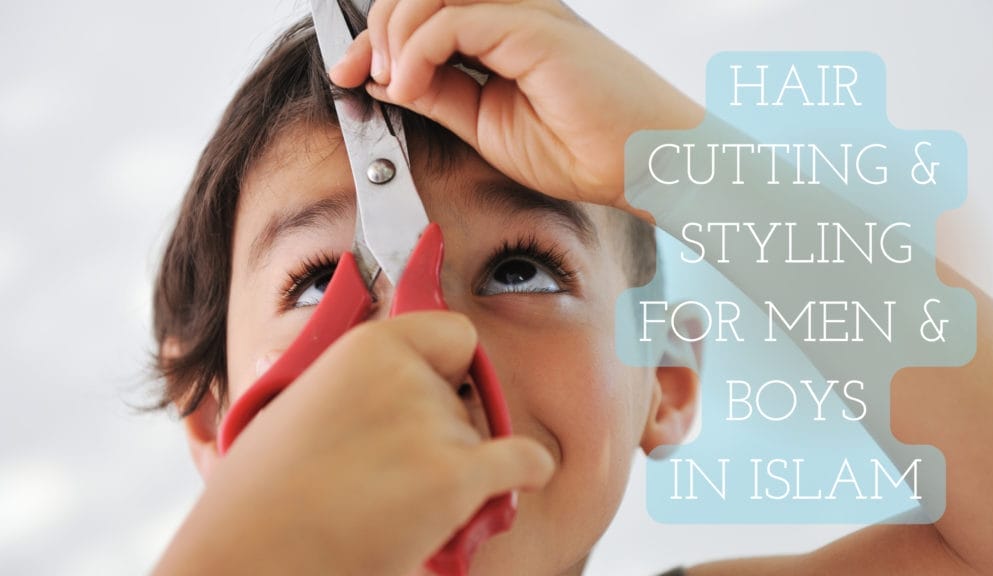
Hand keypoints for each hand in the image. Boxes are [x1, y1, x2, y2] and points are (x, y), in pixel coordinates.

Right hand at [156, 312, 553, 575]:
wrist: (246, 561)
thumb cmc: (257, 500)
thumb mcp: (291, 409)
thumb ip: (351, 387)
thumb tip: (392, 380)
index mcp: (365, 348)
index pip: (453, 335)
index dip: (449, 367)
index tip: (441, 388)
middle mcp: (405, 377)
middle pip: (463, 399)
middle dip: (442, 433)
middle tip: (392, 475)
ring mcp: (433, 426)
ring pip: (480, 441)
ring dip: (457, 472)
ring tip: (395, 507)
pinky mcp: (454, 479)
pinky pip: (524, 462)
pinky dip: (525, 472)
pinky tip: (522, 478)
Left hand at [330, 0, 702, 217]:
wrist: (644, 165)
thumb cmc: (584, 148)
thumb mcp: (486, 125)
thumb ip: (439, 94)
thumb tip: (384, 76)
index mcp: (505, 27)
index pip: (428, 8)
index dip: (377, 32)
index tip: (347, 70)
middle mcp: (514, 9)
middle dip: (373, 26)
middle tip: (354, 72)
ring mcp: (527, 12)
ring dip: (392, 32)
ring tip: (386, 80)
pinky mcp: (536, 27)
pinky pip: (454, 20)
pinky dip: (417, 51)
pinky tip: (407, 85)